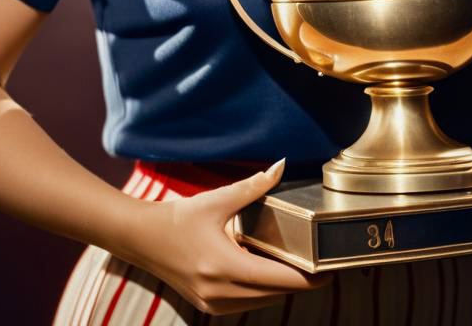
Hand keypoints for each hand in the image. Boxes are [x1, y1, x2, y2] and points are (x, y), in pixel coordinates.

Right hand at [114, 158, 331, 314]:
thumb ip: (253, 186)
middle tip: (320, 264)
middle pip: (275, 294)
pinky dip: (261, 290)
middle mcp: (220, 292)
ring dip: (280, 287)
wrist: (141, 239)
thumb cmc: (177, 219)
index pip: (279, 281)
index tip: (329, 270)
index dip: (308, 279)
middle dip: (299, 282)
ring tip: (298, 266)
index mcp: (225, 267)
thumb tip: (280, 166)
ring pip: (262, 302)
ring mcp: (213, 304)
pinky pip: (247, 303)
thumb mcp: (216, 200)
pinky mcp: (209, 306)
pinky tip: (267, 270)